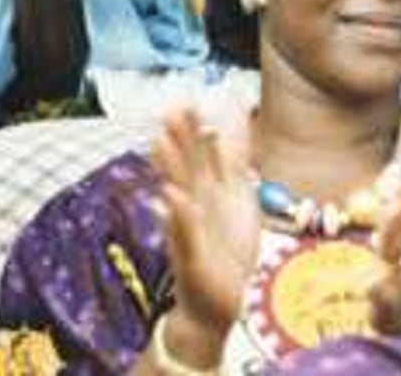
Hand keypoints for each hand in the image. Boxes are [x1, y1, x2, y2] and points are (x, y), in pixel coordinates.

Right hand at [150, 108, 258, 340]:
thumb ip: (235, 157)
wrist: (218, 301)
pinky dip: (179, 215)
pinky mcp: (190, 258)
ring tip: (160, 142)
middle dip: (177, 140)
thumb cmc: (227, 245)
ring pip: (178, 194)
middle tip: (170, 110)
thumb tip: (240, 117)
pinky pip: (184, 233)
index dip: (191, 130)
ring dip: (169, 169)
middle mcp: (194, 207)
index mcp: (206, 191)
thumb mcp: (238, 194)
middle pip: (185, 168)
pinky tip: (173, 196)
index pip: (197, 155)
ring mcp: (189, 231)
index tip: (184, 100)